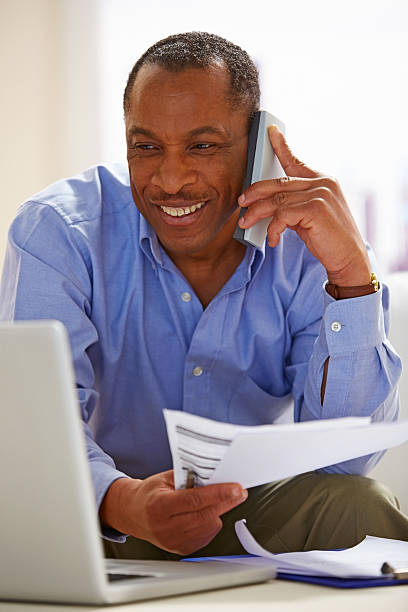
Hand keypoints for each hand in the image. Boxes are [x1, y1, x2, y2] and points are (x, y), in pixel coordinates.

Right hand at [99, 470, 247, 555]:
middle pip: (205, 515)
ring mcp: (173, 541)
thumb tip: (213, 476)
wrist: (133, 513)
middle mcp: (165, 527)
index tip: (236, 488)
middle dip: (226, 502)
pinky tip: (205, 513)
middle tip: (239, 492)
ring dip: (218, 512)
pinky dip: (211, 523)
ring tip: (216, 500)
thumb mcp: (164, 479)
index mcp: (159, 506)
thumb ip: (187, 477)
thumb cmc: (149, 494)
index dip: (218, 494)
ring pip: (209, 526)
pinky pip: (206, 536)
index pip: (194, 500)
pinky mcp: (181, 549)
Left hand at [238, 125, 370, 286]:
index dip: (281, 145)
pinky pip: (282, 214)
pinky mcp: (316, 208)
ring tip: (246, 224)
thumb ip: (293, 205)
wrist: (349, 258)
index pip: (296, 161)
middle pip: (278, 183)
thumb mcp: (308, 217)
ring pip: (276, 199)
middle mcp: (323, 182)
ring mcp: (321, 193)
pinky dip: (273, 229)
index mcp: (323, 180)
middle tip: (241, 203)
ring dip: (256, 213)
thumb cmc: (328, 240)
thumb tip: (266, 205)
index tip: (270, 131)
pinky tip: (273, 240)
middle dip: (255, 193)